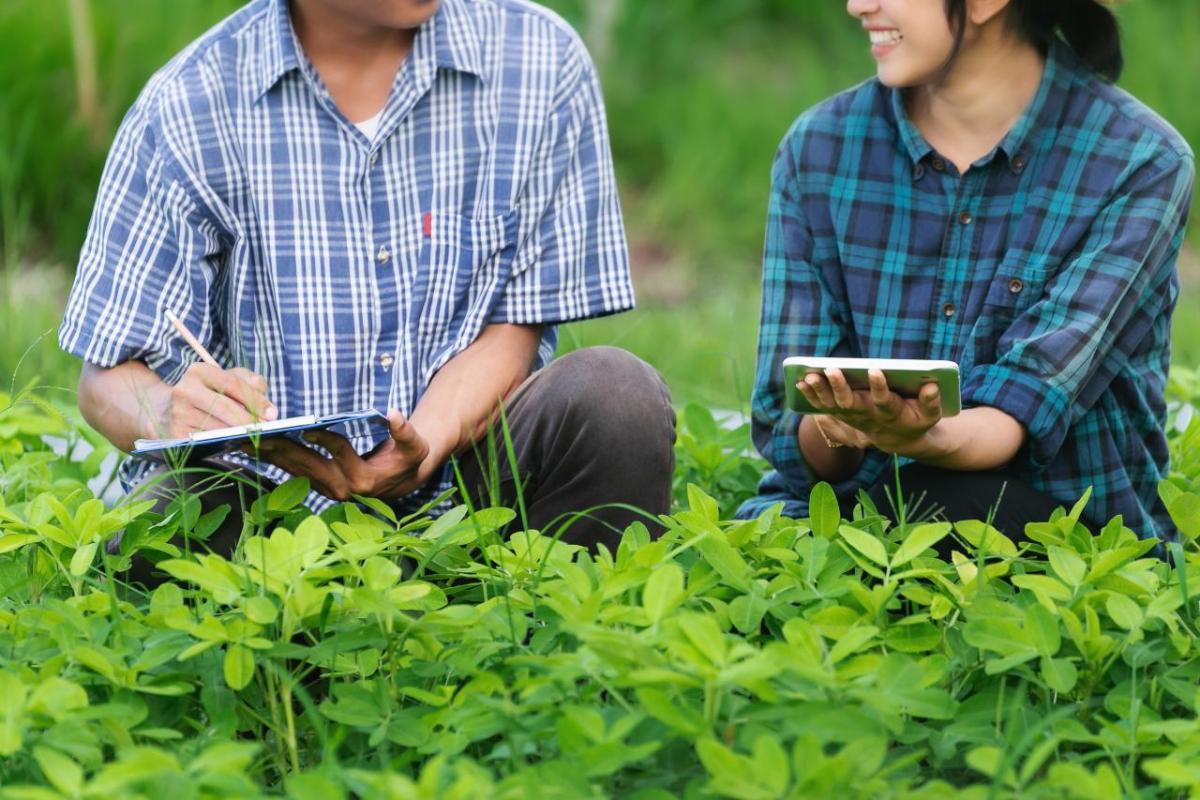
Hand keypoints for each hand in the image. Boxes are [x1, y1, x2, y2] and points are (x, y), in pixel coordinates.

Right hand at [152, 363, 275, 438]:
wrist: (165, 411)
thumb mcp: (227, 380)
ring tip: (254, 437)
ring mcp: (178, 414)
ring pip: (217, 427)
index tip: (273, 414)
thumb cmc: (207, 394)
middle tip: (266, 429)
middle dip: (249, 420)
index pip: (232, 383)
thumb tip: (268, 407)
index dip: (255, 399)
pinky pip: (206, 442)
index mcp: (199, 371)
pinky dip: (223, 443)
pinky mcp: (176, 435)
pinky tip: (234, 443)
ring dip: (238, 434)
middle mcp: (184, 391)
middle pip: (224, 407)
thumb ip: (251, 383)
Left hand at [248, 411, 433, 501]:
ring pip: (296, 470)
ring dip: (273, 455)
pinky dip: (276, 460)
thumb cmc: (407, 459)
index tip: (308, 427)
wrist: (402, 481)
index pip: (340, 453)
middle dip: (284, 448)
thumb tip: (393, 413)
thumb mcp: (415, 446)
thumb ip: (405, 431)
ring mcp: (329, 488)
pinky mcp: (320, 486)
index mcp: (364, 478)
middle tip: (262, 434)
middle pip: (308, 464)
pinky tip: (259, 448)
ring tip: (250, 440)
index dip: (325, 439)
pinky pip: (294, 472)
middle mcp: (343, 487)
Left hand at [797, 368, 941, 455]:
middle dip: (840, 386)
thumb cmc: (915, 420)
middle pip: (851, 403)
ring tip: (809, 375)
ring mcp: (853, 417)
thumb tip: (932, 386)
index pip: (884, 400)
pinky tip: (800, 382)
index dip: (879, 387)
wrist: (899, 439)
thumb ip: (931, 402)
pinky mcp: (842, 414)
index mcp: (891, 414)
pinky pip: (823, 406)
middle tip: (830, 369)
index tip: (874, 370)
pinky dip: (811, 395)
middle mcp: (869, 417)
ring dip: (820, 391)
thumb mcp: (929, 415)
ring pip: (833, 405)